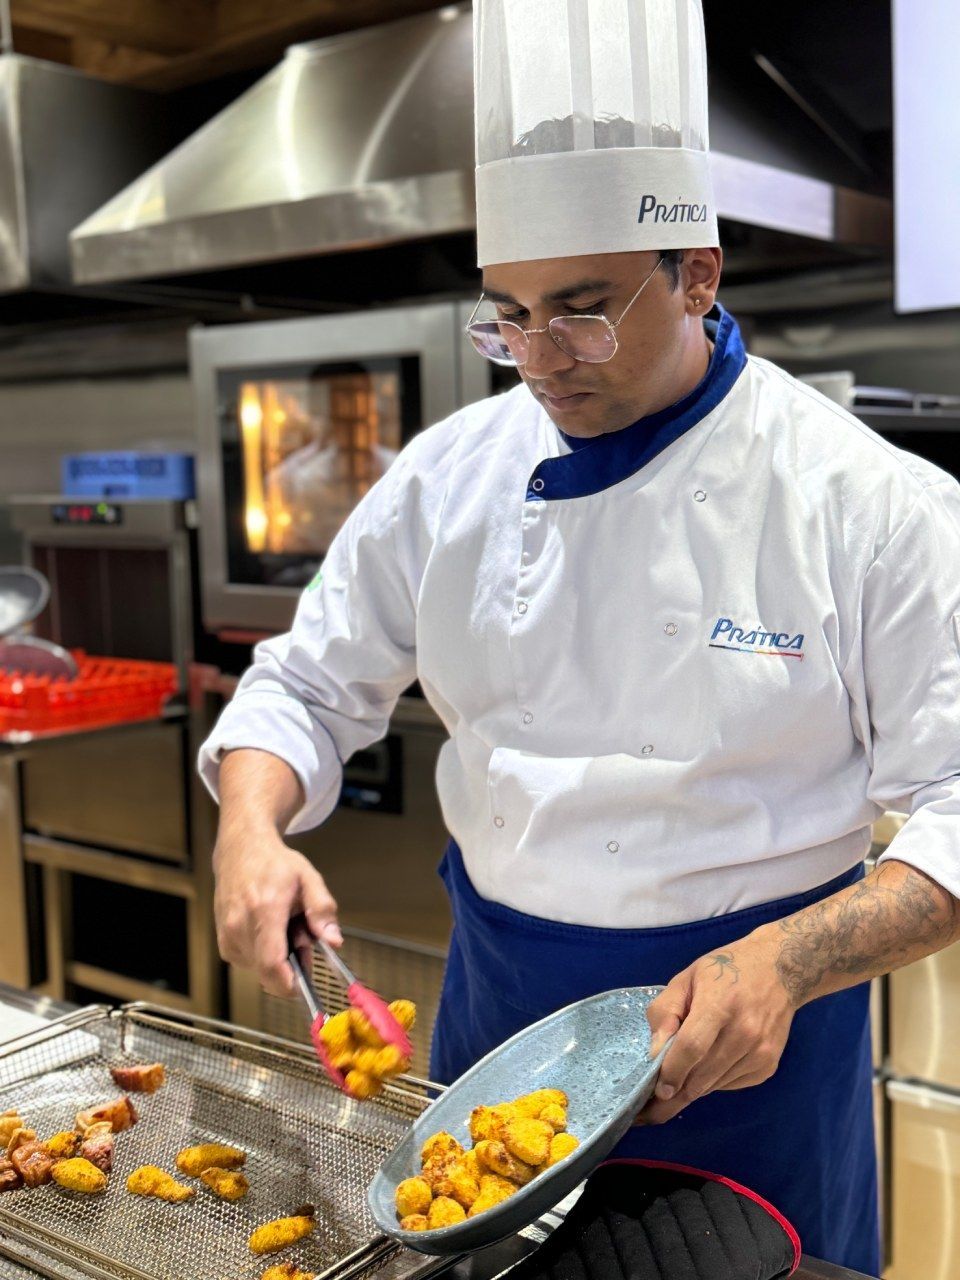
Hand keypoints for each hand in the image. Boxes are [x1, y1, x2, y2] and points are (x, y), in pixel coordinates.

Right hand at [213, 829, 341, 998]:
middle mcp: (240, 926)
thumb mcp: (308, 878)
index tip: (305, 987)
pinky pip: (250, 963)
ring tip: (284, 927)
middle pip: (269, 970)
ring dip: (278, 958)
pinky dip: (264, 954)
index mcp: (264, 910)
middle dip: (292, 966)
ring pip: (260, 969)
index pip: (272, 963)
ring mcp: (228, 935)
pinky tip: (269, 930)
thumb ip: (322, 910)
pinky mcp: (224, 943)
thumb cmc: (273, 863)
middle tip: (303, 938)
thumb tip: (333, 941)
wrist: (240, 851)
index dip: (289, 984)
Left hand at [636, 925, 794, 1124]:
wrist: (780, 969)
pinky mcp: (768, 1066)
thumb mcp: (686, 979)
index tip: (657, 1090)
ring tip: (672, 1088)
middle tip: (648, 1113)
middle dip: (674, 1096)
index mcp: (719, 1004)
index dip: (672, 1071)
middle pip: (703, 1075)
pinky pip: (730, 1085)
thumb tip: (656, 1053)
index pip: (692, 1047)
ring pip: (715, 1086)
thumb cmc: (726, 969)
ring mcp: (760, 1052)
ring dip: (691, 1089)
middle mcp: (744, 1032)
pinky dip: (712, 1082)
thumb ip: (665, 1012)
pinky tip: (706, 1067)